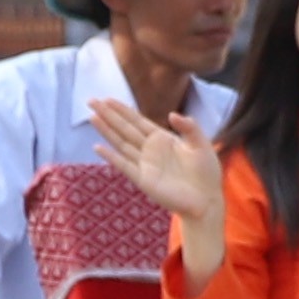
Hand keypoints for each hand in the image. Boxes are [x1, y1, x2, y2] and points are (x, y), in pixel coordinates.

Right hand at [87, 97, 225, 238]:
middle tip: (91, 101)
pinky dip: (111, 157)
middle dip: (109, 115)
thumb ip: (190, 128)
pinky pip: (124, 165)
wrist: (206, 199)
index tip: (108, 99)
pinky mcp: (143, 179)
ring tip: (92, 117)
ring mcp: (144, 164)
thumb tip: (172, 114)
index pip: (138, 121)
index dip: (123, 110)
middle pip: (125, 128)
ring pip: (121, 143)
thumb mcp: (202, 145)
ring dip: (106, 130)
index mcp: (163, 139)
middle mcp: (150, 149)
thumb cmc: (206, 173)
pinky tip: (98, 148)